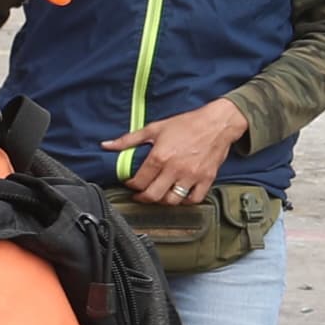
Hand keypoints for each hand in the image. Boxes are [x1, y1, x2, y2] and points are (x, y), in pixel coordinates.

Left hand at [116, 97, 246, 207]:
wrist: (217, 123)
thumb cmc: (187, 124)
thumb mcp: (154, 128)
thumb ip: (128, 139)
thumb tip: (106, 145)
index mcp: (160, 157)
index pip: (138, 182)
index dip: (130, 185)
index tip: (130, 183)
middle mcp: (175, 169)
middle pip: (153, 196)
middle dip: (142, 198)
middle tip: (140, 195)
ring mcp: (192, 176)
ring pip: (173, 200)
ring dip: (162, 200)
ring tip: (159, 194)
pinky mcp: (207, 179)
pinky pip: (194, 199)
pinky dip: (185, 201)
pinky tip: (179, 194)